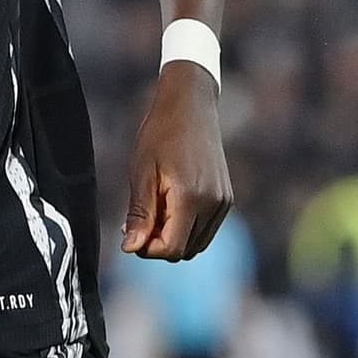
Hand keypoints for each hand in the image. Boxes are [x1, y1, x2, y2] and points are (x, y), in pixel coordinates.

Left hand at [120, 64, 230, 259]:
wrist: (191, 106)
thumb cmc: (160, 135)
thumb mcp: (141, 174)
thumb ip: (140, 214)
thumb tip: (131, 248)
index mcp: (191, 198)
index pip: (172, 249)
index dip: (148, 248)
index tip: (130, 231)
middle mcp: (214, 204)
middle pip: (185, 251)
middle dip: (159, 244)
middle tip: (138, 220)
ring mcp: (223, 202)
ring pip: (196, 244)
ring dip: (173, 238)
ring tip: (154, 211)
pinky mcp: (226, 199)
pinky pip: (206, 230)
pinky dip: (187, 228)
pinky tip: (170, 206)